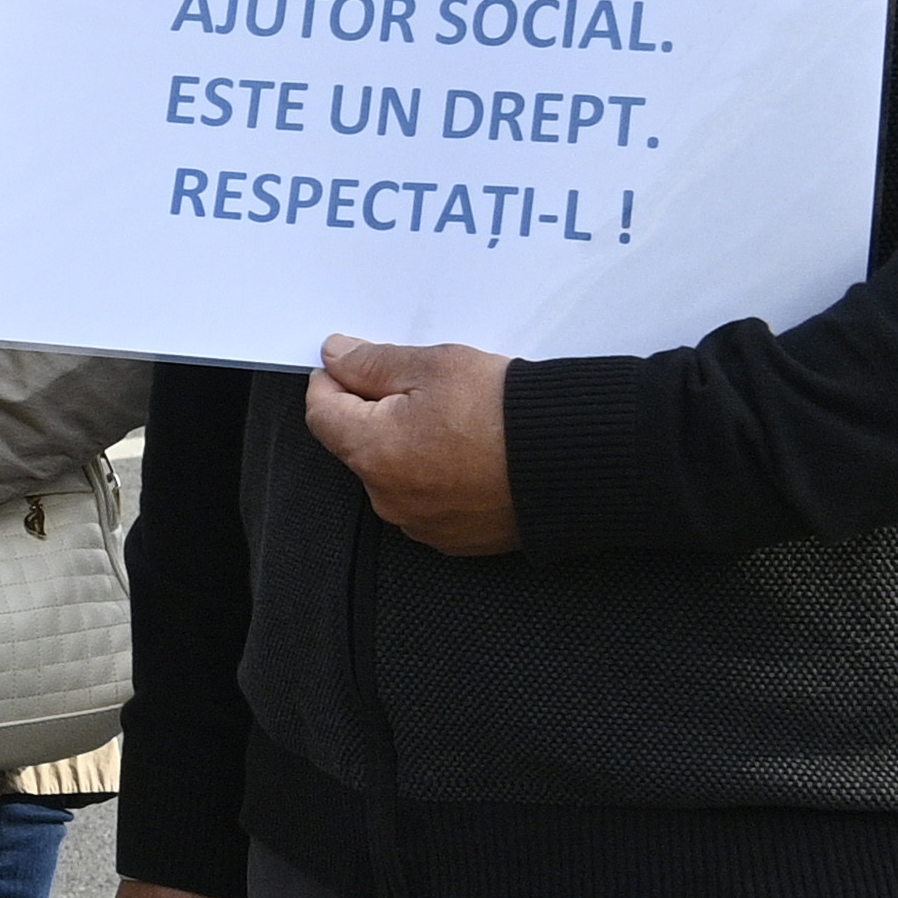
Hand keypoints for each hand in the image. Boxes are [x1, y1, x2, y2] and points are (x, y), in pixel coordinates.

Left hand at [307, 333, 518, 555]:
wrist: (576, 461)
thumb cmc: (508, 413)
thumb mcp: (435, 366)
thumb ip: (373, 362)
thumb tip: (335, 358)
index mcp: (372, 453)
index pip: (320, 412)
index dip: (331, 381)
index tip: (349, 364)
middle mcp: (388, 498)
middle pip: (358, 444)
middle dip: (377, 413)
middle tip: (421, 388)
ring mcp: (422, 524)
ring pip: (394, 475)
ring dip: (409, 447)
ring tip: (457, 422)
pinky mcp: (455, 539)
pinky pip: (428, 501)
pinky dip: (439, 477)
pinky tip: (472, 455)